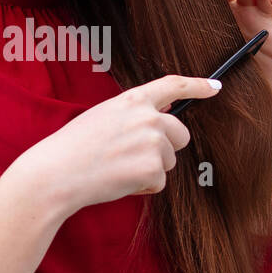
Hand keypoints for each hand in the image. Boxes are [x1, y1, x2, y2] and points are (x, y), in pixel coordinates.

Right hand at [19, 73, 222, 215]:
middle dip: (166, 148)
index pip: (173, 85)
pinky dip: (142, 187)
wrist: (56, 173)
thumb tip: (162, 118)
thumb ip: (134, 114)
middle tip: (133, 156)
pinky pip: (159, 183)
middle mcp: (148, 117)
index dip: (197, 85)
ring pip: (169, 161)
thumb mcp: (104, 116)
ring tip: (117, 168)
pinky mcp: (153, 169)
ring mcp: (153, 142)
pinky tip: (118, 181)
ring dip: (150, 169)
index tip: (215, 87)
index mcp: (132, 99)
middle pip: (181, 134)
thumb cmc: (74, 147)